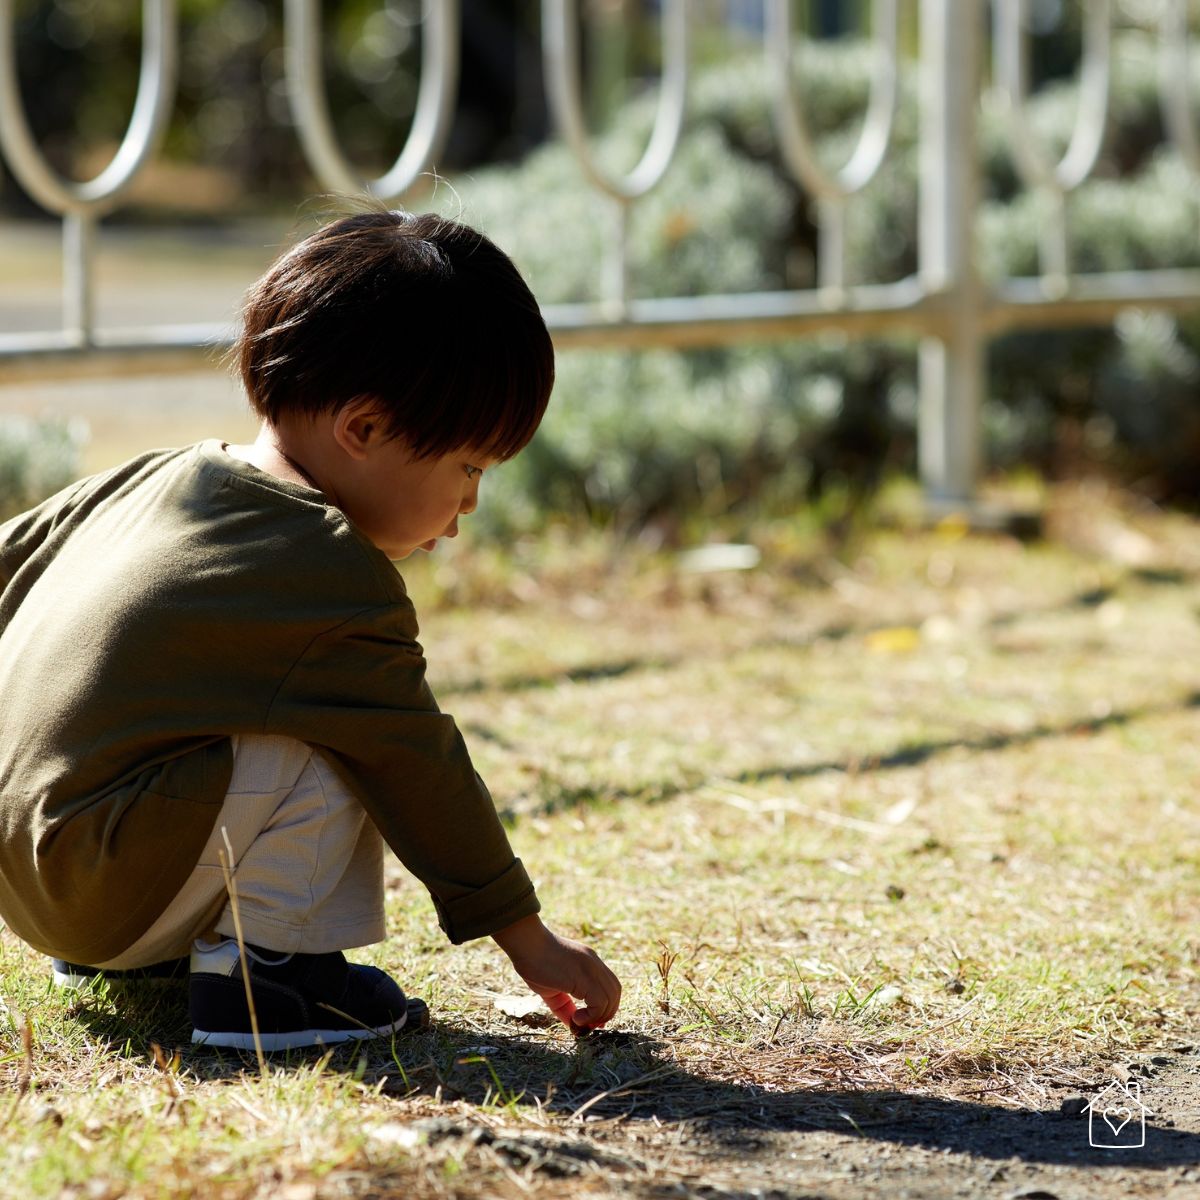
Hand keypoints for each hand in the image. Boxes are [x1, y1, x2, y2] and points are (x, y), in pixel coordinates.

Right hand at [492, 914, 621, 1029]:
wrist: (526, 943)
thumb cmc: (533, 961)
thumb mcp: (552, 987)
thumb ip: (564, 1004)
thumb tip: (572, 1023)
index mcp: (589, 963)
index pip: (609, 986)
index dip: (604, 1007)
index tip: (589, 1021)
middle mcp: (594, 964)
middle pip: (614, 993)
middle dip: (604, 1014)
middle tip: (585, 1025)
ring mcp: (592, 968)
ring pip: (611, 998)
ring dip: (597, 1017)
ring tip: (577, 1022)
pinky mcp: (585, 976)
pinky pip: (600, 1002)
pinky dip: (591, 1016)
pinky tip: (575, 1018)